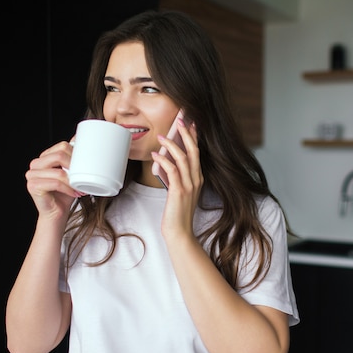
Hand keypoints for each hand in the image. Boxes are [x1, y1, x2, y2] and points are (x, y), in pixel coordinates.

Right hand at [25, 139, 83, 219]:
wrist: (57, 213)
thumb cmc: (65, 193)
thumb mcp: (73, 173)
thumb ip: (74, 159)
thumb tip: (81, 140)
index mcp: (44, 157)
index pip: (62, 146)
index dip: (77, 155)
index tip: (87, 167)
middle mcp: (36, 164)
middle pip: (59, 155)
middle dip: (75, 167)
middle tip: (84, 177)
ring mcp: (32, 174)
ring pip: (59, 172)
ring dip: (74, 181)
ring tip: (81, 188)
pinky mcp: (33, 185)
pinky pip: (55, 183)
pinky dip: (68, 188)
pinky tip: (75, 193)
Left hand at [152, 117, 202, 240]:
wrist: (180, 233)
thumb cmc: (177, 213)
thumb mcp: (178, 191)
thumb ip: (175, 177)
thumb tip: (164, 161)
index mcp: (198, 178)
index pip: (197, 152)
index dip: (194, 136)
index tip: (190, 123)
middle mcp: (196, 179)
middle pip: (193, 150)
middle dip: (186, 133)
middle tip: (180, 119)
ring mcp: (190, 185)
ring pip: (183, 157)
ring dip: (171, 144)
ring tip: (161, 136)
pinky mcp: (180, 191)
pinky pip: (172, 170)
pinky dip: (163, 160)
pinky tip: (155, 155)